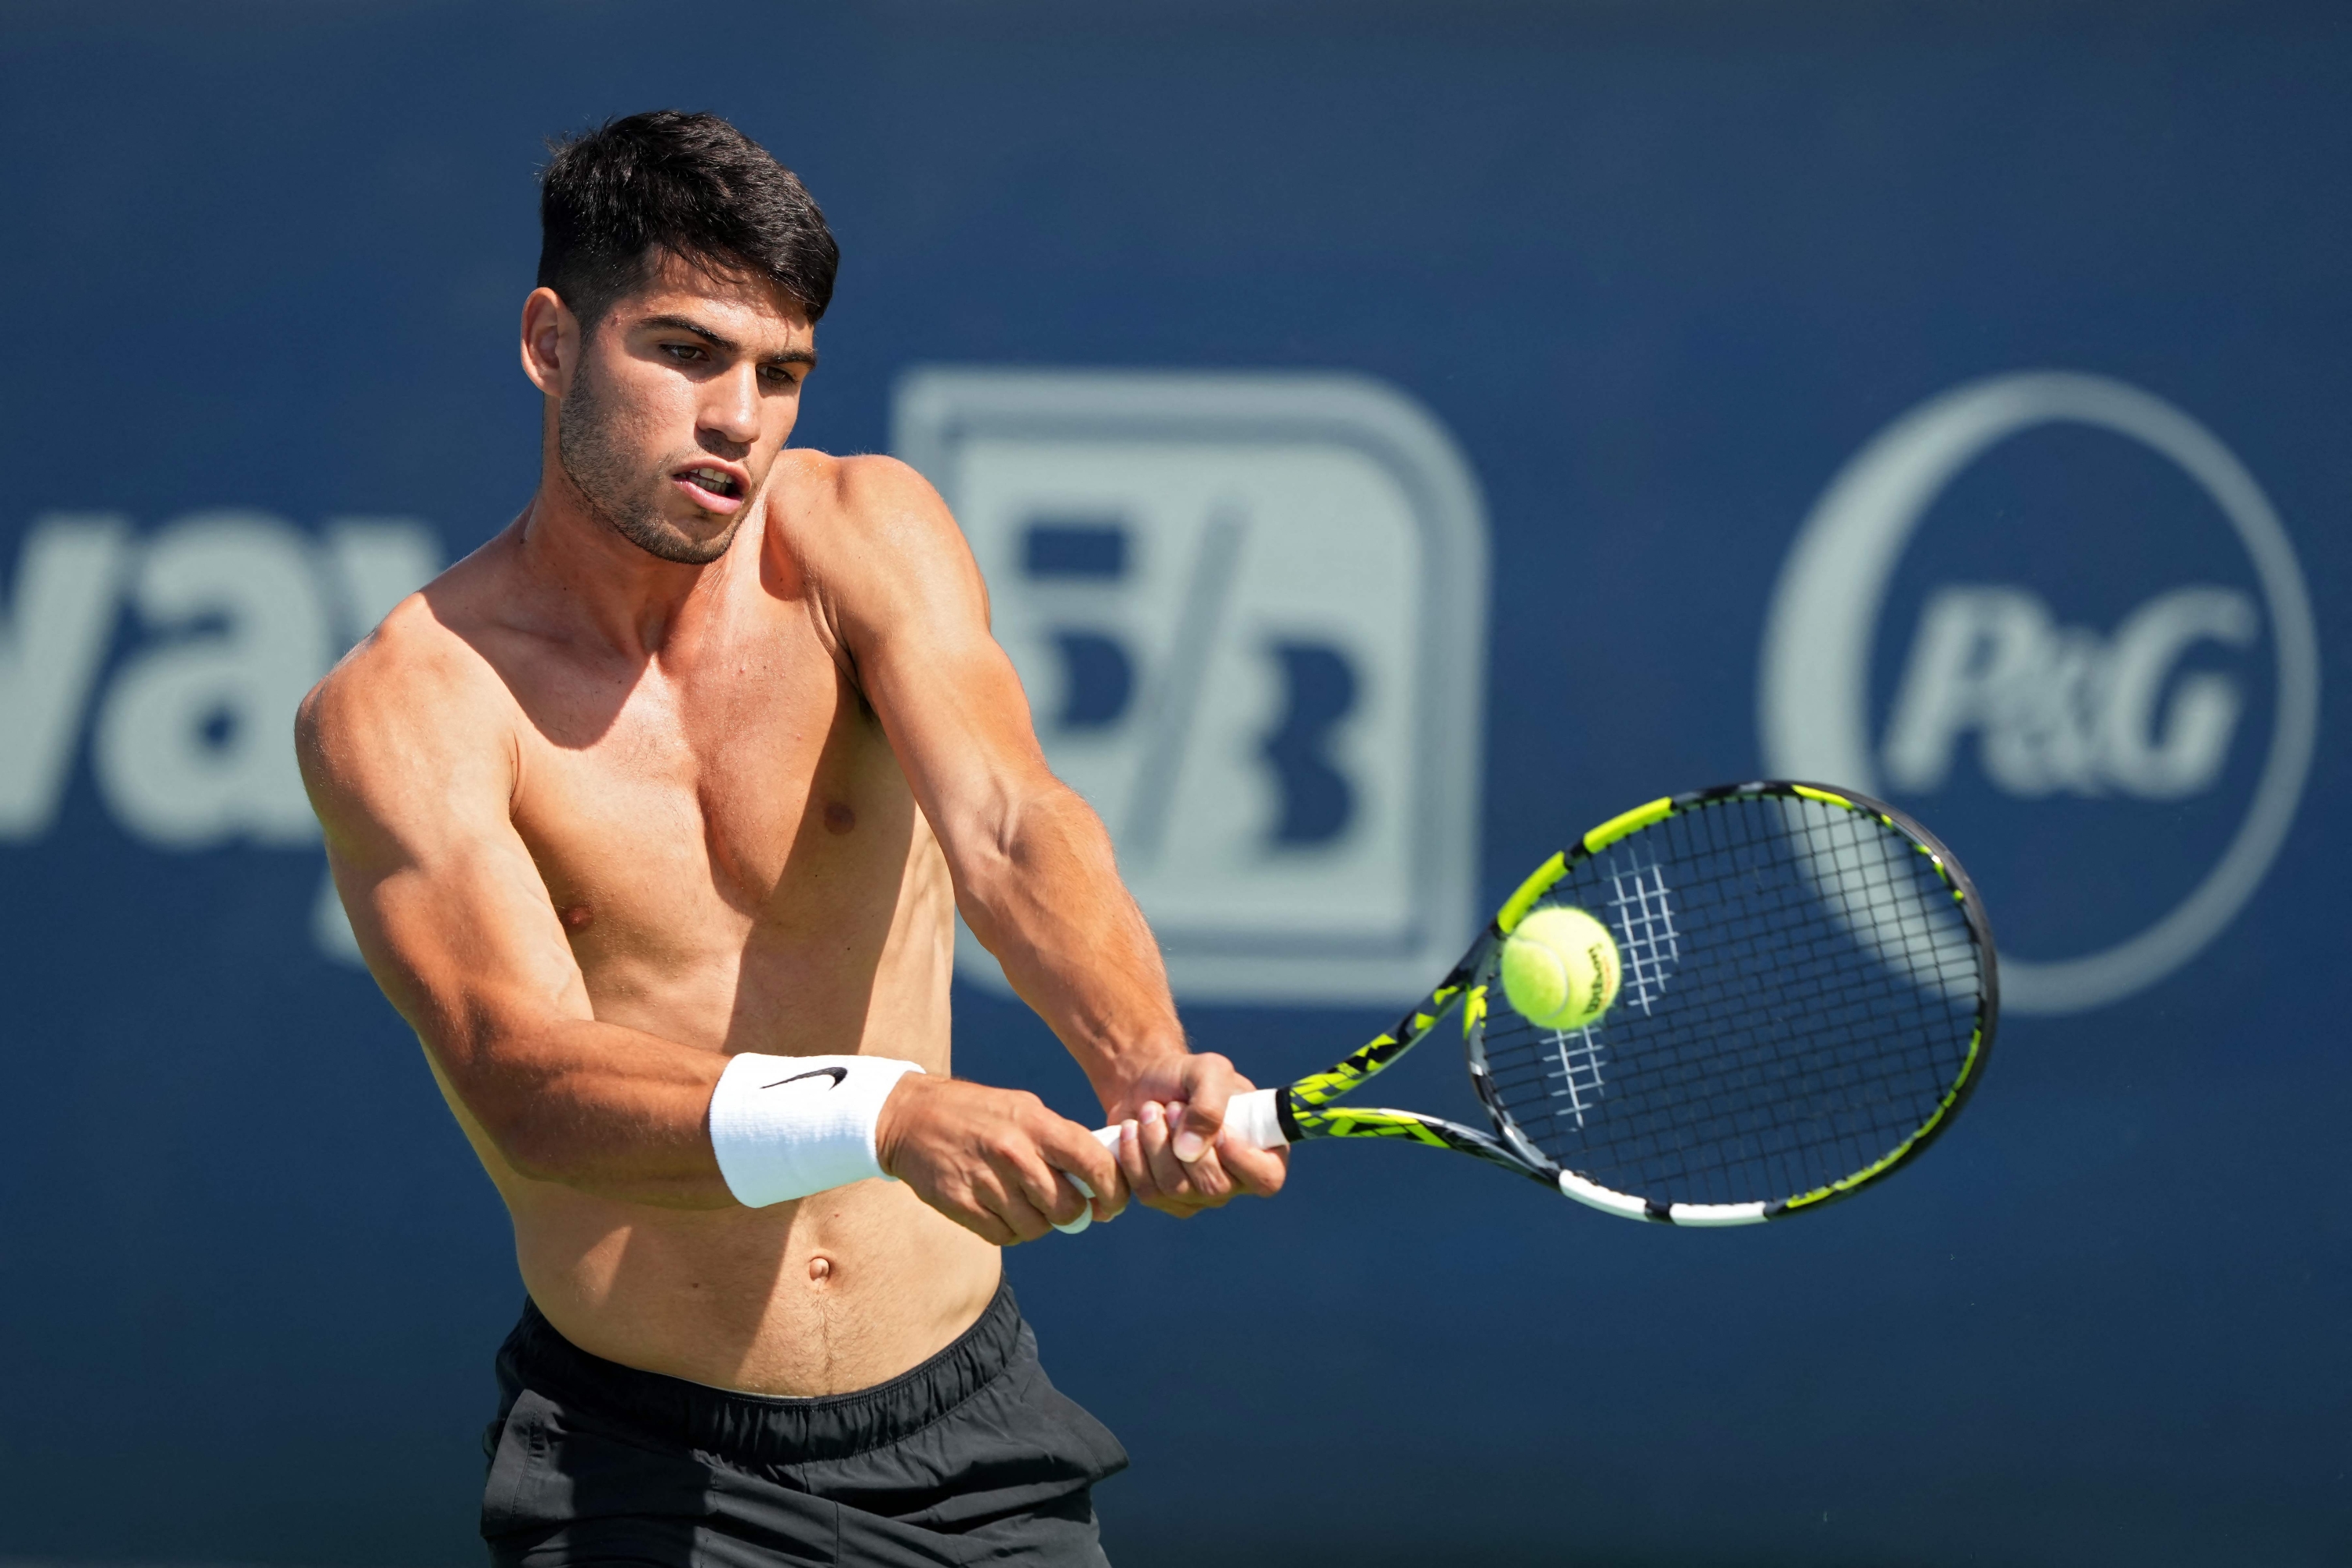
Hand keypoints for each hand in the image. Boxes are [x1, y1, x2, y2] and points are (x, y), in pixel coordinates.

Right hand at [874, 1075, 1126, 1244]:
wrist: (912, 1117)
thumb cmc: (979, 1114)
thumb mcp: (1024, 1109)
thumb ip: (1062, 1142)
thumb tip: (1099, 1183)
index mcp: (1036, 1124)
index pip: (1093, 1164)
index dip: (1113, 1190)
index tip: (1112, 1203)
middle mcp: (1013, 1153)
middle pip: (1067, 1208)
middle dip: (1073, 1214)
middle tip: (1065, 1207)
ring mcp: (985, 1181)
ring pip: (1036, 1227)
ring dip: (1039, 1223)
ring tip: (1027, 1203)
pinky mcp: (961, 1204)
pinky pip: (1003, 1236)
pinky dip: (1009, 1230)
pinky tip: (1001, 1209)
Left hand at [1102, 1052, 1288, 1218]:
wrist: (1145, 1085)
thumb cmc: (1186, 1077)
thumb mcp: (1208, 1071)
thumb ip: (1209, 1105)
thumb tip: (1190, 1152)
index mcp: (1260, 1148)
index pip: (1267, 1178)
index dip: (1243, 1160)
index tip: (1219, 1131)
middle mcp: (1234, 1180)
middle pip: (1214, 1186)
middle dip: (1184, 1141)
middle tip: (1172, 1107)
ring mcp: (1199, 1195)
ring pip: (1176, 1189)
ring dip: (1156, 1144)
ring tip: (1150, 1111)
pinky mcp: (1165, 1199)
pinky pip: (1149, 1192)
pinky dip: (1134, 1157)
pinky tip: (1132, 1130)